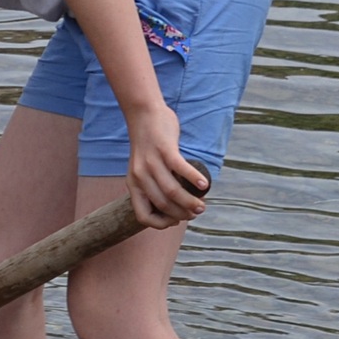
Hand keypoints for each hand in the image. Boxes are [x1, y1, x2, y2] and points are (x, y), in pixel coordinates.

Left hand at [125, 104, 207, 228]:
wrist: (143, 114)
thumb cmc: (149, 144)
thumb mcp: (143, 168)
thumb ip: (154, 184)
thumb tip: (175, 205)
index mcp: (133, 184)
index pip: (143, 215)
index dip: (161, 223)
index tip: (176, 221)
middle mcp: (140, 176)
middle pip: (163, 205)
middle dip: (182, 214)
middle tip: (196, 213)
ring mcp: (151, 162)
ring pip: (172, 191)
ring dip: (190, 202)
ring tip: (202, 205)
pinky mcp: (164, 149)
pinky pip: (180, 169)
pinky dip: (194, 179)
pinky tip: (205, 185)